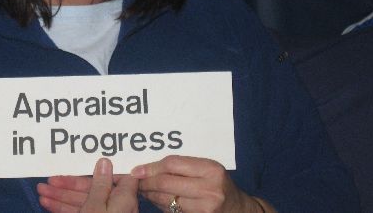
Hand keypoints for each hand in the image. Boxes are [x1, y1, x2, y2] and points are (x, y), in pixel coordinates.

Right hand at [38, 158, 137, 212]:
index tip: (85, 160)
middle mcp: (116, 207)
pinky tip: (47, 204)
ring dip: (60, 197)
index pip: (118, 176)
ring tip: (40, 191)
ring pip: (82, 202)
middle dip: (68, 185)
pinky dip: (63, 209)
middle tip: (47, 181)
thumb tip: (106, 161)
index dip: (102, 168)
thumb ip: (100, 184)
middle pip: (93, 189)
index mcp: (124, 198)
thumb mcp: (96, 205)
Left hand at [130, 155, 272, 212]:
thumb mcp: (207, 168)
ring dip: (150, 195)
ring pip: (166, 200)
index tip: (137, 169)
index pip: (172, 164)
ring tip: (142, 190)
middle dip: (146, 182)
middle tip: (134, 181)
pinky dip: (160, 205)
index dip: (151, 167)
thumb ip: (183, 165)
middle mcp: (209, 189)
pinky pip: (172, 211)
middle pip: (166, 183)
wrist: (239, 209)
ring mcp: (205, 208)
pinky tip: (155, 200)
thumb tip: (148, 166)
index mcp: (211, 169)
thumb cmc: (219, 184)